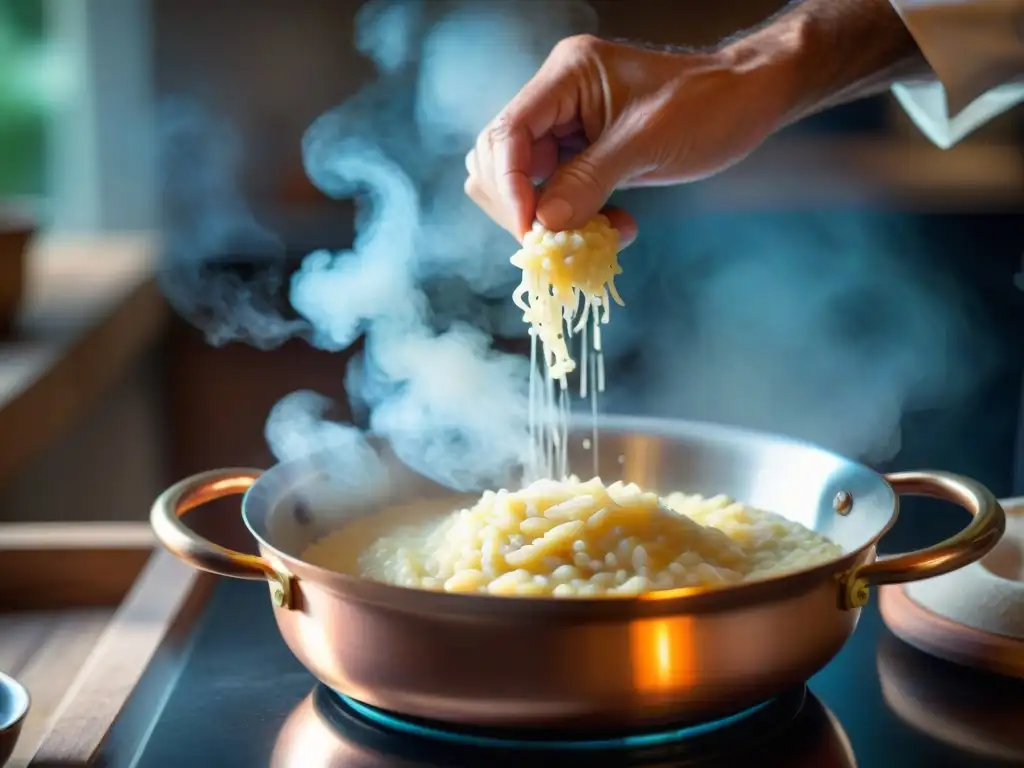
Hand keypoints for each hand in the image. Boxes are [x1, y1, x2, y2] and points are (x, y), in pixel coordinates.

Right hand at [464, 34, 792, 243]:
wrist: (748, 100)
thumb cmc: (709, 107)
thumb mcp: (648, 143)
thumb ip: (590, 180)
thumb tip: (544, 224)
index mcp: (567, 75)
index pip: (507, 133)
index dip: (509, 186)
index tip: (531, 231)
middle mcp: (556, 97)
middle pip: (499, 160)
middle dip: (523, 207)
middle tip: (560, 243)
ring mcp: (565, 126)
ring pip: (521, 182)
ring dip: (547, 218)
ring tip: (593, 235)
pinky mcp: (580, 153)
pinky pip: (554, 193)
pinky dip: (572, 220)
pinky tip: (611, 228)